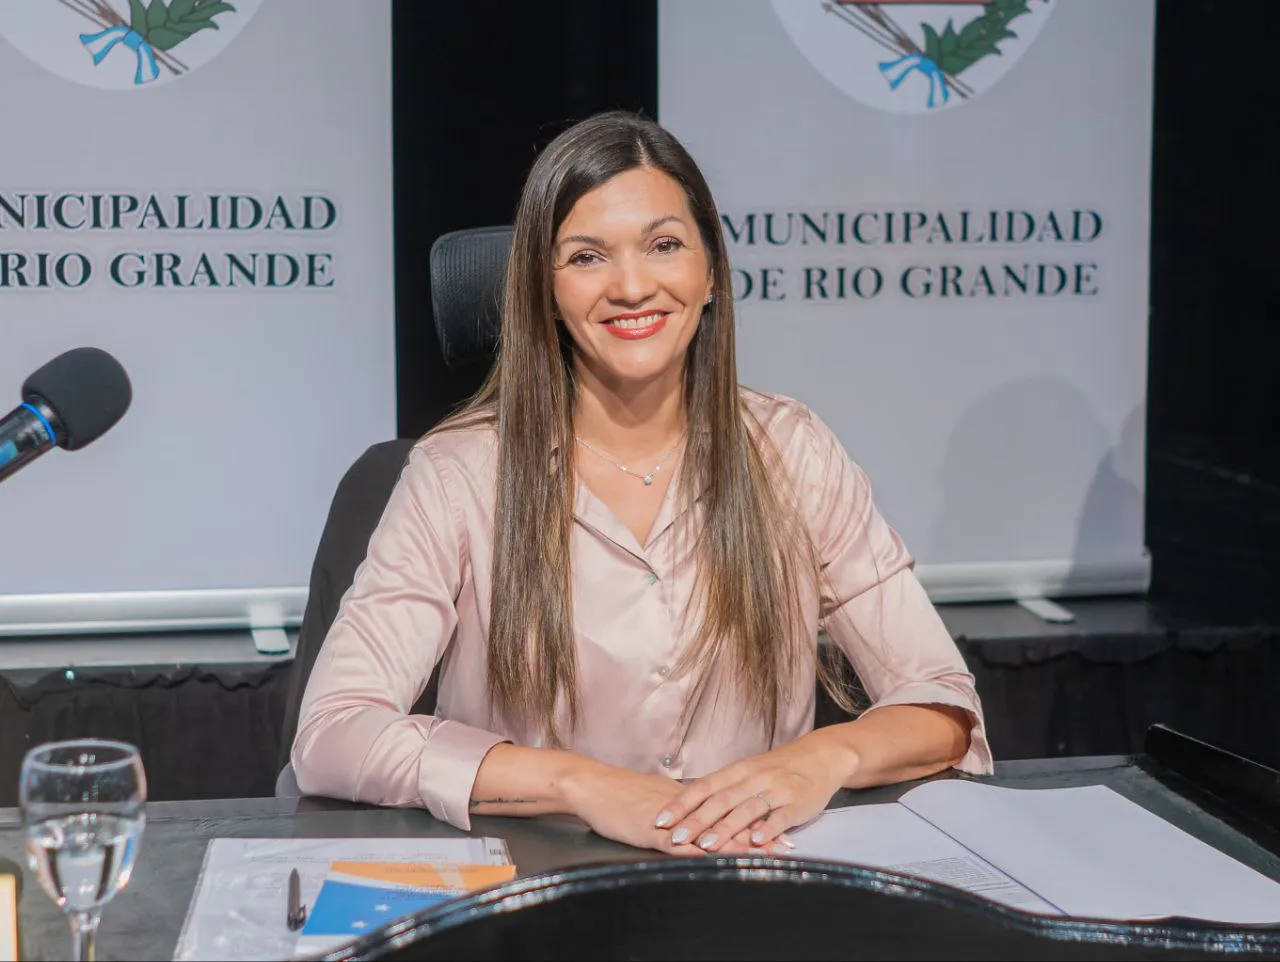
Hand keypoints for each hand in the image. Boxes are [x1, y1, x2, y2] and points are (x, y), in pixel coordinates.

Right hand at [559, 760, 770, 855]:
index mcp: (687, 797)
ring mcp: (673, 820)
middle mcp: (686, 806)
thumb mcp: (655, 800)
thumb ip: (677, 808)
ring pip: (713, 832)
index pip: (728, 808)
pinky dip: (707, 852)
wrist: (592, 786)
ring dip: (741, 844)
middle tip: (788, 844)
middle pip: (728, 819)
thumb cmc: (619, 796)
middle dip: (758, 833)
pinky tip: (723, 860)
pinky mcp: (655, 833)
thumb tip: (693, 817)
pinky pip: (686, 844)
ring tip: (769, 855)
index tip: (780, 826)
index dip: (754, 818)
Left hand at [654, 734, 854, 854]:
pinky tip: (755, 841)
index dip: (682, 804)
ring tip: (707, 845)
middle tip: (676, 837)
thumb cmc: (778, 768)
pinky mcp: (797, 803)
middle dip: (696, 820)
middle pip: (721, 800)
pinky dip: (768, 829)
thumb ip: (725, 790)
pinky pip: (780, 817)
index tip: (661, 820)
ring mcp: (776, 790)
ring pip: (747, 809)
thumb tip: (690, 810)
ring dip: (726, 828)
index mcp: (738, 770)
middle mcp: (754, 778)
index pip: (704, 786)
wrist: (821, 756)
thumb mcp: (749, 772)